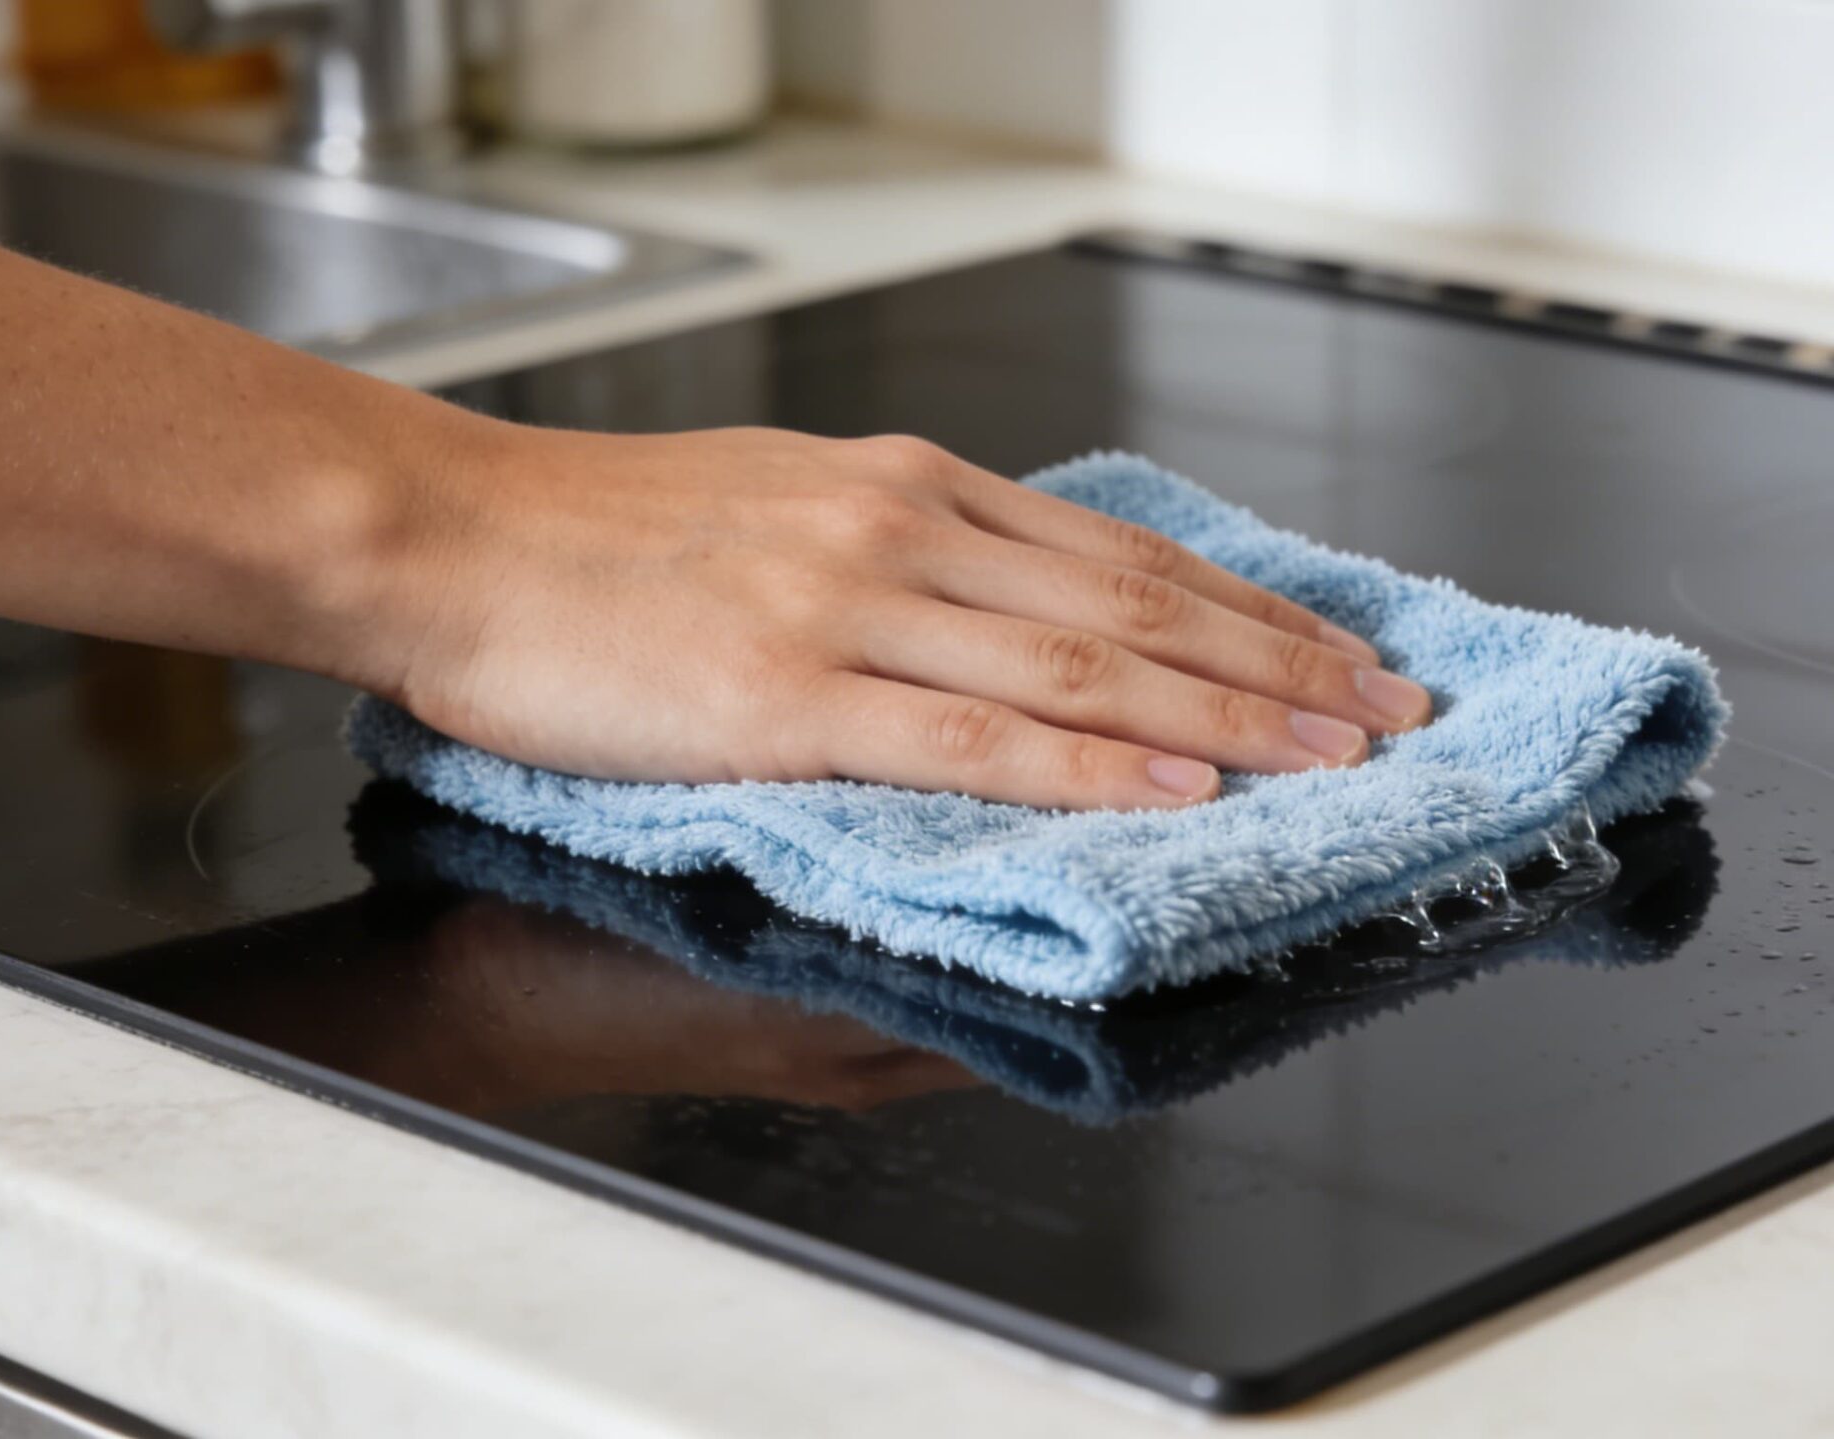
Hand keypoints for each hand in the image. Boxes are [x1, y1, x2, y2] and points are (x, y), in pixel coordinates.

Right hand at [364, 426, 1429, 809]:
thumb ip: (898, 551)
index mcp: (902, 487)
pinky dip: (1089, 769)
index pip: (1118, 555)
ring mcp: (851, 608)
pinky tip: (1173, 794)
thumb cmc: (588, 538)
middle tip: (1388, 706)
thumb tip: (1006, 611)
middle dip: (1279, 662)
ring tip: (1332, 755)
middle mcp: (902, 529)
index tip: (1334, 649)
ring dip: (1225, 716)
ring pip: (1083, 669)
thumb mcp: (773, 505)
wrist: (445, 533)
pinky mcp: (788, 694)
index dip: (1244, 609)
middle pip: (1135, 605)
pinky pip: (973, 738)